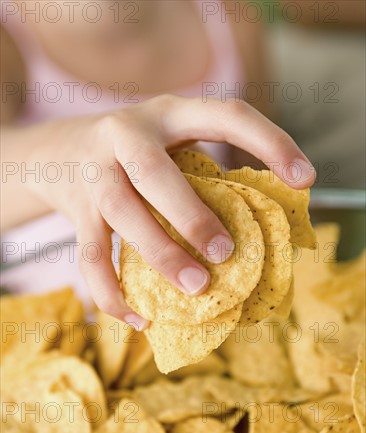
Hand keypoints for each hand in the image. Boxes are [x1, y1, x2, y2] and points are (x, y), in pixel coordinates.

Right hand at [19, 95, 315, 328]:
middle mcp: (126, 136)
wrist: (57, 150)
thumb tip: (257, 226)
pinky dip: (113, 293)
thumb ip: (205, 171)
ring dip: (160, 255)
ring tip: (196, 289)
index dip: (270, 141)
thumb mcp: (170, 142)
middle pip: (156, 174)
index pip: (226, 115)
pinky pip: (90, 258)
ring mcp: (95, 174)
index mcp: (168, 114)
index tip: (305, 178)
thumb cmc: (134, 153)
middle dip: (193, 216)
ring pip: (123, 215)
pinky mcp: (76, 212)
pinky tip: (140, 318)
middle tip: (226, 254)